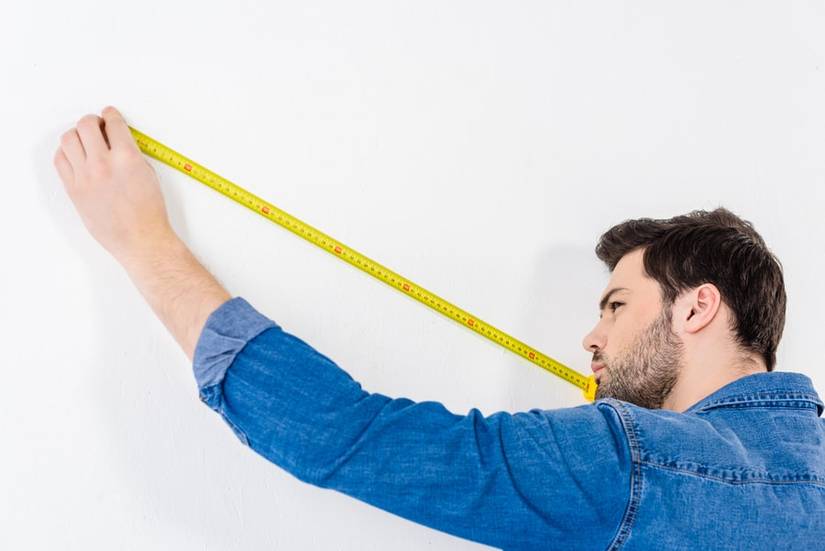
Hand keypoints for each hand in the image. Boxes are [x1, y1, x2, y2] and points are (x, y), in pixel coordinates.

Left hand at [54, 105, 176, 265]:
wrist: (140, 239)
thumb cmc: (149, 213)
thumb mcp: (149, 174)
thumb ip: (131, 154)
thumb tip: (117, 141)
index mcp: (127, 158)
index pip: (114, 123)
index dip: (111, 114)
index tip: (109, 114)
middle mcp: (103, 164)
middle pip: (86, 125)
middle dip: (93, 121)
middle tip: (97, 125)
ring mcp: (85, 177)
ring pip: (68, 139)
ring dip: (77, 134)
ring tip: (85, 139)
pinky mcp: (73, 189)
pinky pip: (60, 160)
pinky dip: (66, 152)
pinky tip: (76, 155)